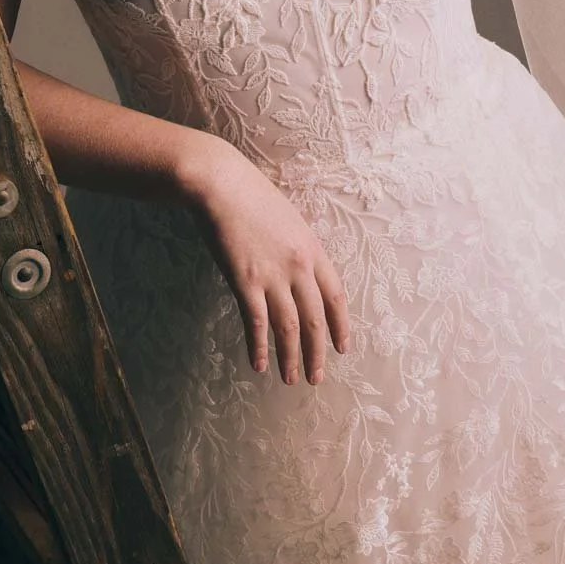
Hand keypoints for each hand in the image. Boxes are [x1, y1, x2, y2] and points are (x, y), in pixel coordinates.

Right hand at [177, 137, 350, 385]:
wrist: (222, 184)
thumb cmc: (251, 196)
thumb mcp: (288, 221)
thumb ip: (297, 249)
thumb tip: (298, 275)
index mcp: (313, 250)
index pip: (336, 297)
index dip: (340, 326)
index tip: (342, 348)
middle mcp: (298, 267)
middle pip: (314, 320)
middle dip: (317, 353)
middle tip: (316, 378)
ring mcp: (272, 275)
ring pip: (288, 327)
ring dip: (290, 357)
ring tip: (290, 379)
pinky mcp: (245, 281)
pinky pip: (255, 322)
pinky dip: (258, 346)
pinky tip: (258, 365)